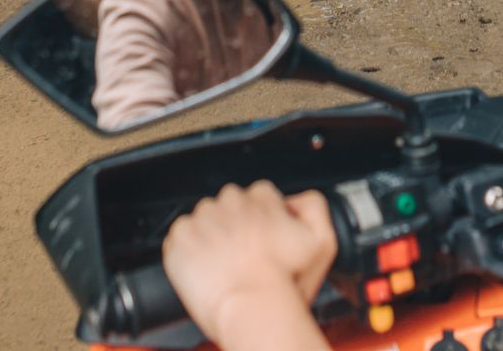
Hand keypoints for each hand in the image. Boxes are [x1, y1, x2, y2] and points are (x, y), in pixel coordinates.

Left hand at [163, 182, 335, 350]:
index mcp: (263, 198)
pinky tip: (205, 268)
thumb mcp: (322, 241)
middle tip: (243, 255)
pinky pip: (180, 236)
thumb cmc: (284, 282)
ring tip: (224, 265)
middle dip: (235, 224)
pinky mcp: (181, 237)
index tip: (262, 239)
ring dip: (211, 236)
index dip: (262, 220)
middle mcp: (231, 201)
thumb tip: (297, 199)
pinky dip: (188, 250)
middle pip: (230, 204)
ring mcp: (203, 218)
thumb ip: (314, 207)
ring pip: (205, 219)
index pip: (259, 195)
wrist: (252, 307)